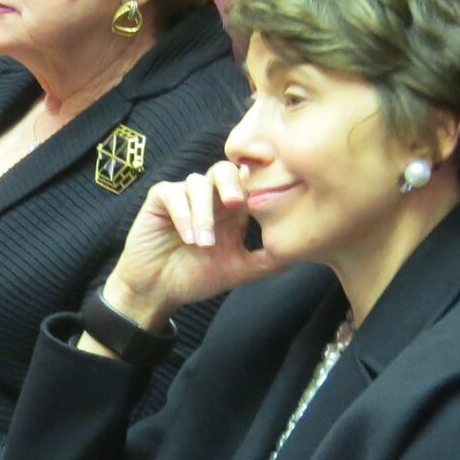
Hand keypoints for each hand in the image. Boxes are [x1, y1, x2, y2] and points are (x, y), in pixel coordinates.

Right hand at [98, 162, 284, 329]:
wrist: (157, 290)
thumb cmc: (197, 277)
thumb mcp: (240, 270)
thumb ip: (268, 259)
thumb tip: (303, 250)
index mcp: (231, 209)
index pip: (248, 182)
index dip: (259, 183)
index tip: (272, 194)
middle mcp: (209, 197)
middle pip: (224, 169)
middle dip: (232, 183)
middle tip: (236, 204)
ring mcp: (183, 195)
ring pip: (198, 183)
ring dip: (203, 213)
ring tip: (203, 244)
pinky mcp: (160, 199)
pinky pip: (173, 194)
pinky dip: (183, 215)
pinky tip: (188, 238)